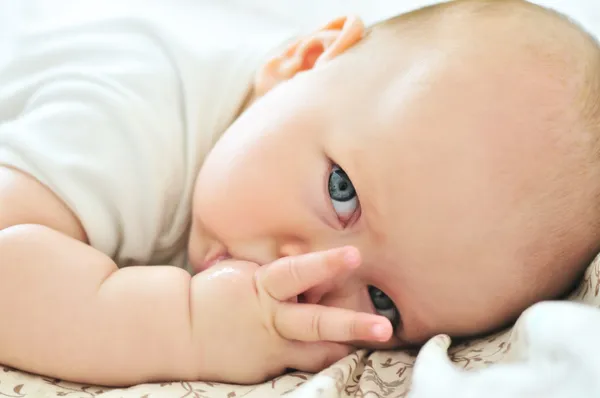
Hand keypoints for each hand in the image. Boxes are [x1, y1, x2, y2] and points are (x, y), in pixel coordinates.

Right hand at [189, 246, 392, 383]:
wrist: (178, 330)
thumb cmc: (214, 293)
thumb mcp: (244, 273)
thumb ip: (276, 273)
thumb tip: (308, 267)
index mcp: (262, 286)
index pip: (298, 272)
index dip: (326, 264)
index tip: (354, 256)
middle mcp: (271, 319)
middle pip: (316, 322)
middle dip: (352, 323)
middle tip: (384, 327)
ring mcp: (270, 348)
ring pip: (315, 352)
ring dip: (342, 347)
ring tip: (370, 343)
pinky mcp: (266, 369)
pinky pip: (299, 364)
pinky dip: (315, 356)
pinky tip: (331, 350)